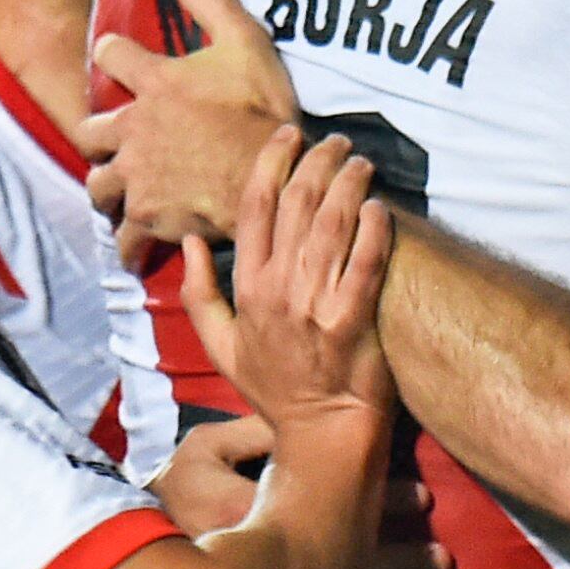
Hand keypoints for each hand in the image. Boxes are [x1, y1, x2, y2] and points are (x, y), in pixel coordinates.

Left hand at [84, 0, 299, 265]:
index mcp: (155, 83)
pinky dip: (127, 241)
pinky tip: (134, 244)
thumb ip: (213, 1)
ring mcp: (137, 175)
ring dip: (106, 187)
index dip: (113, 54)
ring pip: (98, 185)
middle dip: (98, 137)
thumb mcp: (246, 43)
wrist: (274, 177)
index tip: (117, 59)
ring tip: (121, 191)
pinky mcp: (148, 216)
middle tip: (115, 143)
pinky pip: (123, 235)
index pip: (110, 55)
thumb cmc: (262, 111)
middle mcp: (134, 129)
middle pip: (88, 131)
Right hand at [150, 411, 451, 568]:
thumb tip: (297, 420)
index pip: (340, 502)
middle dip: (399, 559)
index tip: (421, 498)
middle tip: (440, 559)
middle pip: (352, 561)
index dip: (385, 500)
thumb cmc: (162, 500)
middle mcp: (274, 566)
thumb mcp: (201, 452)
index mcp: (267, 515)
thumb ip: (254, 434)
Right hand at [177, 130, 393, 436]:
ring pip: (331, 225)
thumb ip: (197, 293)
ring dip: (348, 184)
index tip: (289, 135)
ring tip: (361, 162)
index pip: (254, 206)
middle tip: (337, 141)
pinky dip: (373, 229)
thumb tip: (189, 240)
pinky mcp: (353, 321)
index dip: (271, 162)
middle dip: (317, 161)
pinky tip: (380, 206)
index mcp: (246, 288)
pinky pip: (365, 262)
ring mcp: (315, 305)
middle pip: (296, 203)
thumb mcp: (221, 346)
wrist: (322, 433)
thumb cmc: (276, 389)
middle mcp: (277, 290)